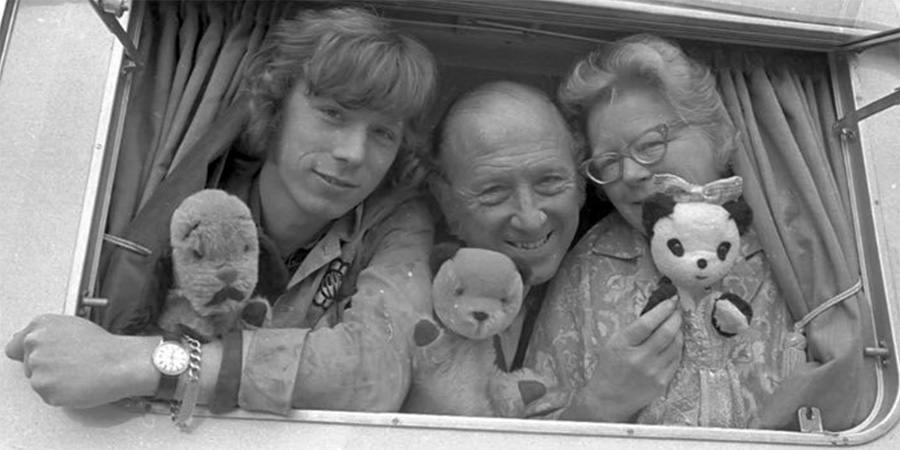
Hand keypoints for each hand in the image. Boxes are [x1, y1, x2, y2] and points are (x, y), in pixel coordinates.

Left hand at [5, 314, 159, 407]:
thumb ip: (47, 335)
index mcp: (41, 326)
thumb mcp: (74, 327)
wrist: (121, 364)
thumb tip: (32, 346)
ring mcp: (38, 368)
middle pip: (28, 365)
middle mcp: (34, 344)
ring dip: (54, 381)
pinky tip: (78, 383)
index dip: (32, 353)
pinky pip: (47, 395)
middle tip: (71, 364)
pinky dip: (61, 393)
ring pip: (38, 381)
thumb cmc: (104, 347)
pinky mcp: (45, 389)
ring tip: (77, 372)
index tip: (45, 357)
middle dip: (47, 367)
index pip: (17, 346)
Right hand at [564, 299, 682, 421]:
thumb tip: (655, 312)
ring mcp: (653, 372)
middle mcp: (639, 359)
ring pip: (675, 345)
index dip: (662, 309)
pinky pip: (676, 360)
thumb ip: (632, 330)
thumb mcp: (613, 343)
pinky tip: (675, 342)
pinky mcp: (662, 383)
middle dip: (675, 317)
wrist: (609, 399)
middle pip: (666, 332)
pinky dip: (677, 347)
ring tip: (677, 324)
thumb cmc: (609, 367)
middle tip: (677, 310)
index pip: (648, 323)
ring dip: (679, 331)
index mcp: (623, 345)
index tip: (670, 300)